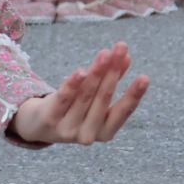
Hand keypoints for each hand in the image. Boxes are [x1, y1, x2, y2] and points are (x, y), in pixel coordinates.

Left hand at [9, 42, 146, 145]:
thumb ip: (110, 81)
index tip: (145, 77)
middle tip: (121, 49)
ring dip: (96, 72)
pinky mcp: (49, 120)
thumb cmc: (74, 110)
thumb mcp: (94, 101)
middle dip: (113, 72)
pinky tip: (82, 71)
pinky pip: (63, 98)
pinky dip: (73, 84)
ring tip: (106, 52)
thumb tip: (126, 57)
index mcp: (105, 132)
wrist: (38, 126)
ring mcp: (68, 129)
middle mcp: (88, 134)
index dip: (134, 95)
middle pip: (103, 98)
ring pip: (85, 96)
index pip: (122, 112)